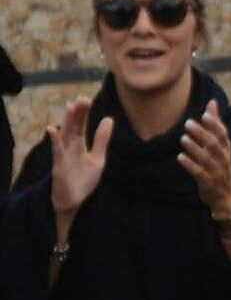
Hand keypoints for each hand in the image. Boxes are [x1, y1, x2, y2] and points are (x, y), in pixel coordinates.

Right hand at [47, 98, 111, 218]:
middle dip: (77, 114)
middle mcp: (70, 148)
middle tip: (82, 98)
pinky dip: (55, 141)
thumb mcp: (98, 158)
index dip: (84, 113)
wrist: (74, 201)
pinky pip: (56, 151)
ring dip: (68, 122)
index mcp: (79, 145)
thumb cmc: (84, 179)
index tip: (86, 99)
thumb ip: (102, 140)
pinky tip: (52, 129)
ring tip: (70, 107)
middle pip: (73, 127)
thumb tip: (109, 119)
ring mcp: (63, 156)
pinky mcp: (59, 166)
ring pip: (65, 136)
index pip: (82, 126)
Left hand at [177, 104, 230, 219]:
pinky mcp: (207, 182)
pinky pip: (199, 172)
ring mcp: (216, 170)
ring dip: (195, 148)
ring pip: (206, 157)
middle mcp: (223, 158)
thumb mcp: (221, 145)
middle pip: (214, 144)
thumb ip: (215, 124)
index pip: (223, 134)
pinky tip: (180, 157)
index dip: (215, 125)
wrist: (228, 196)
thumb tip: (212, 103)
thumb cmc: (221, 165)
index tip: (205, 114)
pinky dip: (190, 164)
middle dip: (202, 133)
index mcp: (226, 149)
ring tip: (183, 138)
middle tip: (188, 123)